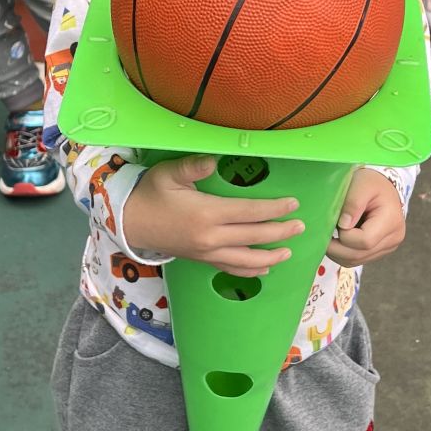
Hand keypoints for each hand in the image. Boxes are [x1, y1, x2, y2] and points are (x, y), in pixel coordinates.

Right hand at [121, 155, 305, 278]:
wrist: (129, 223)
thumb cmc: (150, 194)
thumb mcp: (169, 174)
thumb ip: (193, 166)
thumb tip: (214, 160)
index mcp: (206, 214)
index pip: (250, 212)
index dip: (274, 208)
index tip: (293, 204)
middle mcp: (210, 237)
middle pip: (254, 236)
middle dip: (280, 232)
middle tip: (301, 226)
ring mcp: (206, 252)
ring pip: (245, 259)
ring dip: (270, 255)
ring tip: (288, 251)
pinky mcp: (201, 260)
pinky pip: (230, 269)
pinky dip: (249, 270)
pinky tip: (264, 268)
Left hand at [326, 170, 405, 267]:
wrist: (382, 187)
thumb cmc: (371, 183)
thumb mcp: (361, 184)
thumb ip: (352, 203)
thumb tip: (343, 226)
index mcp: (391, 221)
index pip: (365, 241)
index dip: (345, 236)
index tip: (336, 222)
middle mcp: (393, 238)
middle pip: (359, 254)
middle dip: (337, 248)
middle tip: (322, 234)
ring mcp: (387, 247)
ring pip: (356, 261)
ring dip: (338, 252)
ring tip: (329, 236)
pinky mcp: (379, 251)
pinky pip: (357, 260)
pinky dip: (343, 253)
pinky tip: (338, 240)